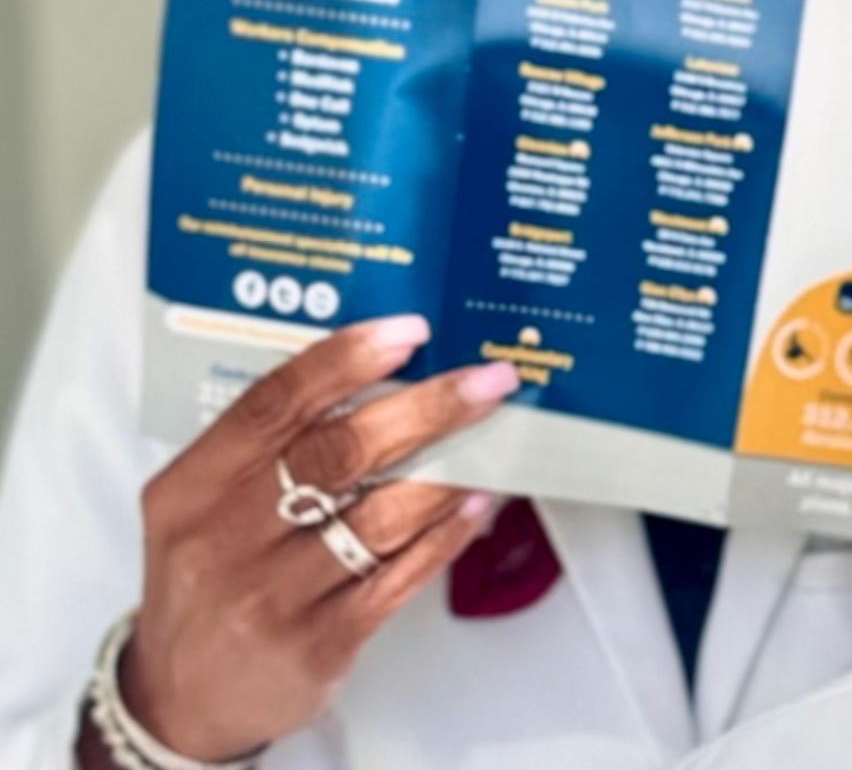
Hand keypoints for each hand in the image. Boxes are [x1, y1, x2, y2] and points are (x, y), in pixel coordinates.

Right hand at [106, 316, 517, 760]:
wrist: (182, 694)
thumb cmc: (212, 578)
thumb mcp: (205, 507)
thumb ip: (271, 447)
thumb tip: (383, 377)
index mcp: (194, 488)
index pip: (272, 404)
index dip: (344, 360)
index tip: (410, 331)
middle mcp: (227, 538)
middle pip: (338, 453)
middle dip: (427, 409)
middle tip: (487, 381)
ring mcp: (272, 596)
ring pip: (380, 516)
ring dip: (450, 471)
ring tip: (497, 438)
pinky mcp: (317, 643)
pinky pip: (398, 577)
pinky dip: (446, 535)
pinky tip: (477, 504)